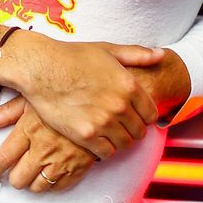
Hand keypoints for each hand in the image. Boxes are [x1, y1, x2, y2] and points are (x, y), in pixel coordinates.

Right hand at [0, 30, 164, 156]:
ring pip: (125, 144)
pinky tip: (96, 140)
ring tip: (108, 135)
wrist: (41, 68)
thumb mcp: (108, 50)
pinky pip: (106, 153)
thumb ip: (137, 54)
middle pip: (139, 132)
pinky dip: (104, 150)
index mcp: (129, 86)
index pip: (151, 114)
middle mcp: (120, 106)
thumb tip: (161, 55)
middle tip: (120, 127)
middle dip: (132, 130)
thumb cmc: (72, 57)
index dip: (143, 117)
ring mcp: (104, 122)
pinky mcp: (86, 135)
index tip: (134, 117)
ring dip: (118, 141)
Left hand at [0, 98, 97, 192]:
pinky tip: (51, 173)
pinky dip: (52, 184)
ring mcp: (62, 161)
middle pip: (18, 179)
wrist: (100, 104)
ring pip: (37, 187)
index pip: (3, 159)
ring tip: (34, 172)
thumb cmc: (64, 99)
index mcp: (29, 130)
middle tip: (15, 172)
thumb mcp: (32, 99)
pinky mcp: (78, 168)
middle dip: (13, 178)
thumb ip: (5, 113)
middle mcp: (44, 149)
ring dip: (32, 182)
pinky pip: (58, 188)